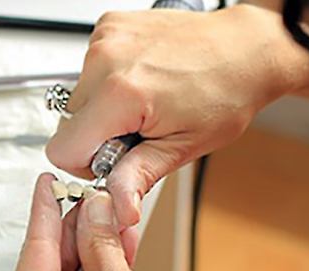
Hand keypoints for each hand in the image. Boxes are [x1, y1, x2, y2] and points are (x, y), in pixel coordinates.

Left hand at [4, 174, 267, 270]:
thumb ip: (99, 241)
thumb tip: (92, 210)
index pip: (34, 253)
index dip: (45, 211)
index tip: (45, 185)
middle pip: (51, 269)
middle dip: (77, 232)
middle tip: (90, 199)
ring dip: (93, 253)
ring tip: (111, 220)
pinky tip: (117, 250)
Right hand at [46, 5, 308, 227]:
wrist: (246, 48)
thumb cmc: (226, 92)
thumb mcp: (183, 147)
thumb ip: (138, 178)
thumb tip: (118, 208)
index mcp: (121, 94)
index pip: (62, 150)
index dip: (86, 164)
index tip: (117, 157)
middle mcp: (106, 59)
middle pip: (69, 123)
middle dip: (97, 135)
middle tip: (139, 128)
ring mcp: (105, 38)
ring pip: (78, 97)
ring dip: (103, 107)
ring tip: (144, 103)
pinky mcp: (108, 26)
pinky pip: (89, 69)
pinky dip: (108, 81)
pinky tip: (141, 80)